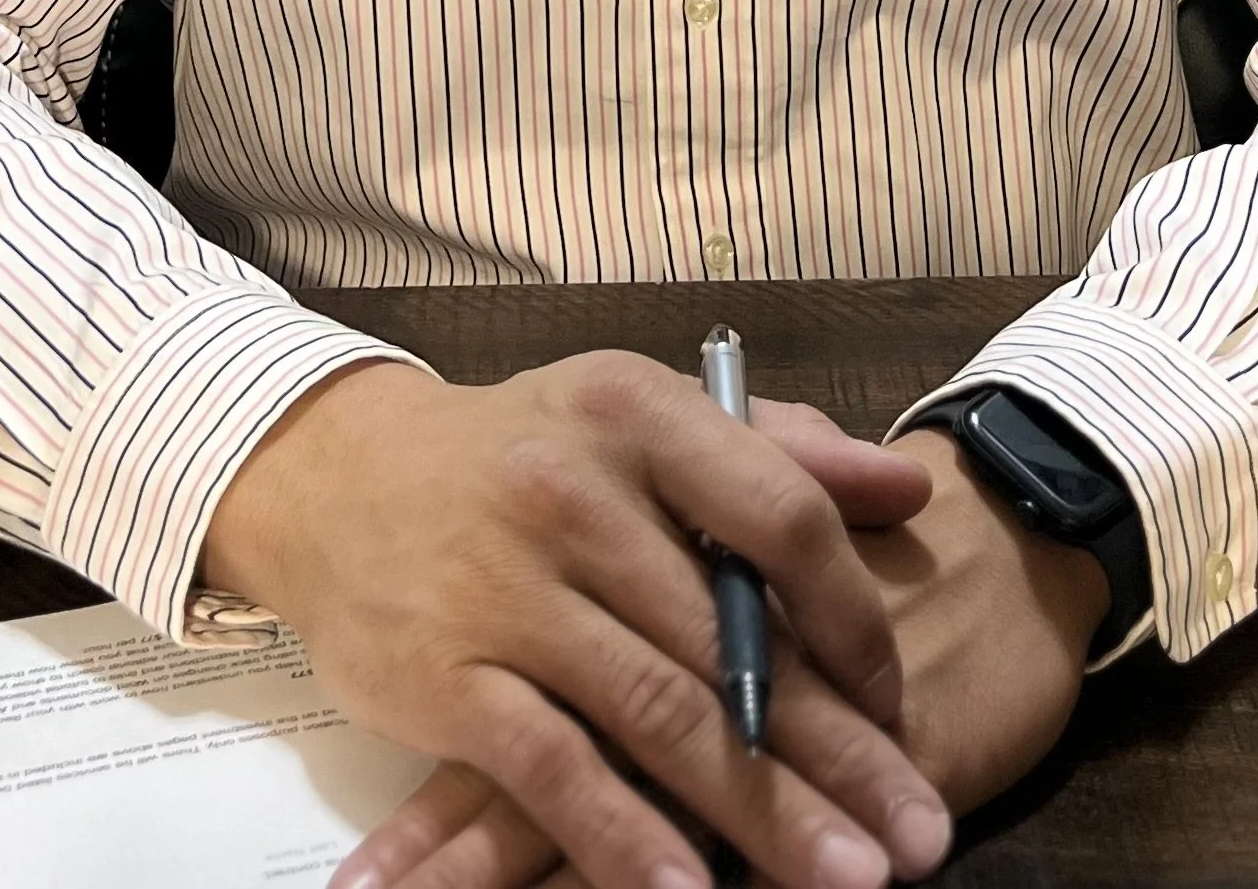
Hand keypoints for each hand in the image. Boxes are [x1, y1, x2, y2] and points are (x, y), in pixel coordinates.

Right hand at [336, 423, 1103, 888]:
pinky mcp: (448, 674)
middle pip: (734, 642)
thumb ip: (779, 450)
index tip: (896, 700)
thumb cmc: (524, 449)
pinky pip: (555, 770)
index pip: (778, 514)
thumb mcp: (642, 414)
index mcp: (639, 414)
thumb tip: (908, 486)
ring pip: (659, 715)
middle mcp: (575, 491)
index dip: (851, 616)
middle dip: (838, 754)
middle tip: (918, 835)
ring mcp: (507, 585)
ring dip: (762, 813)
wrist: (339, 475)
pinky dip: (624, 839)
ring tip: (845, 880)